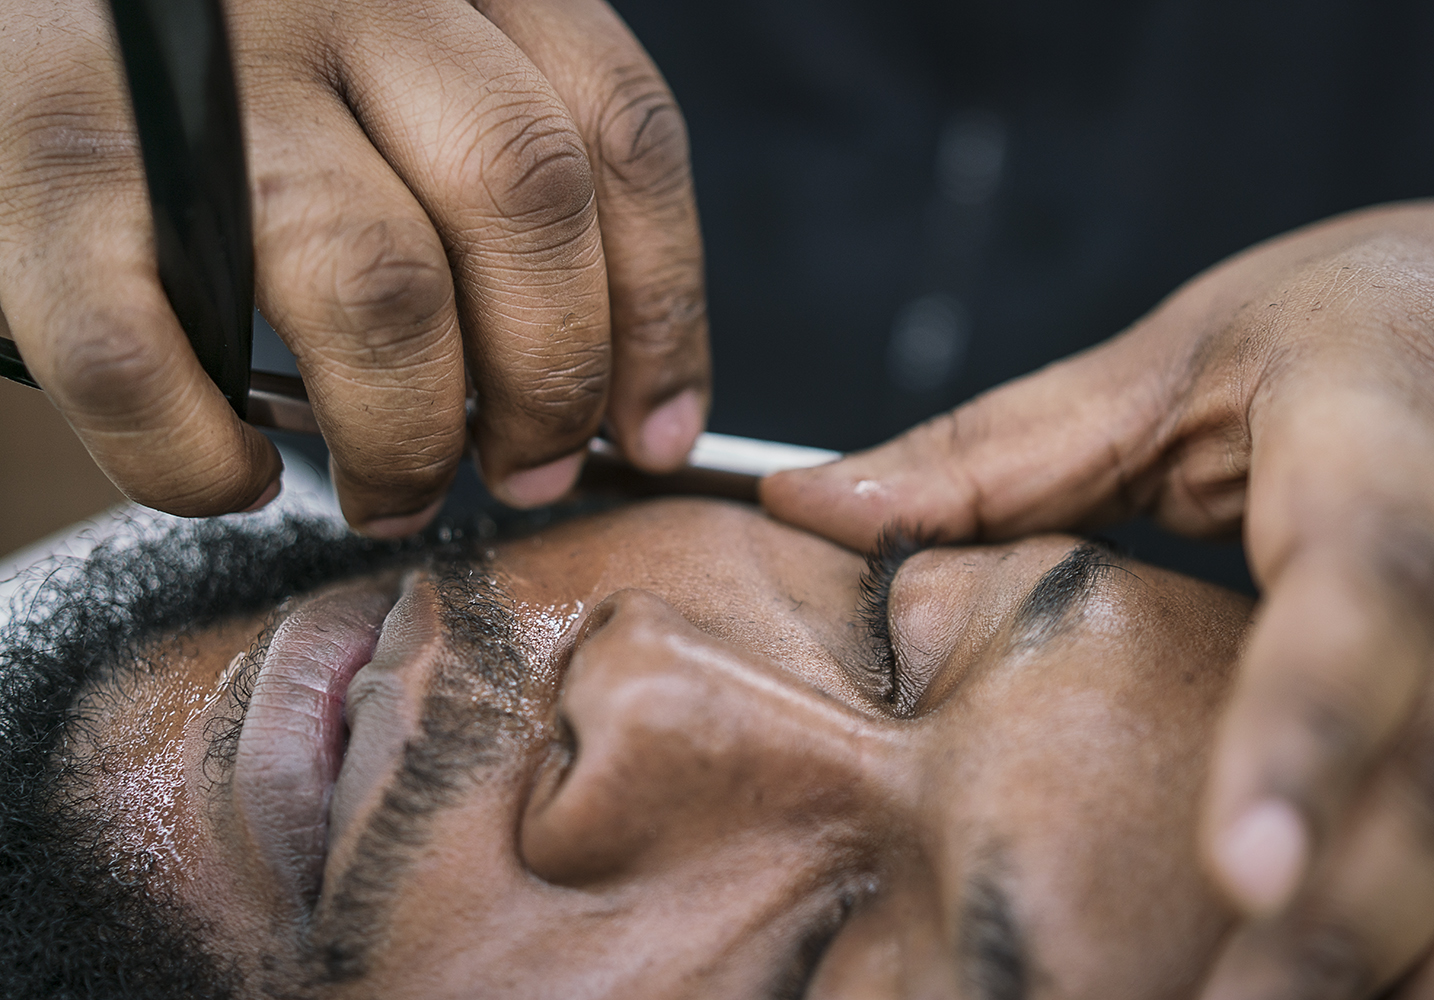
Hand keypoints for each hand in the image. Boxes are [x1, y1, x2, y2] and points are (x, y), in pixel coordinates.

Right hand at [0, 0, 708, 533]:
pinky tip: (233, 475)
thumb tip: (614, 405)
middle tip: (531, 474)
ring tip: (393, 496)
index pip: (620, 133)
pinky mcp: (43, 157)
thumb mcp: (392, 73)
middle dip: (551, 379)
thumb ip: (493, 180)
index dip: (659, 308)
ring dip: (405, 434)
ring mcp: (189, 69)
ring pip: (376, 283)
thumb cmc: (231, 81)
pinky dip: (198, 456)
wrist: (23, 12)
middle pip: (523, 196)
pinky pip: (149, 356)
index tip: (653, 432)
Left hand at [763, 199, 1433, 996]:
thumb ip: (998, 452)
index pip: (1366, 578)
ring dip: (1423, 962)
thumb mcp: (1175, 364)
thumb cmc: (1344, 330)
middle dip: (1351, 920)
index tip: (1238, 874)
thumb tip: (801, 507)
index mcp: (1387, 423)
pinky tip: (1380, 990)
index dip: (1305, 725)